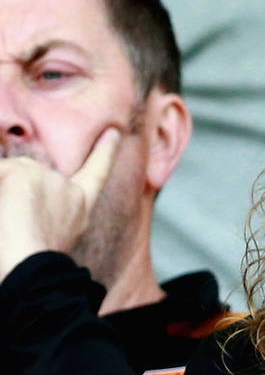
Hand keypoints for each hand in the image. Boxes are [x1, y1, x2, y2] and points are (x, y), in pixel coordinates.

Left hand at [0, 128, 120, 279]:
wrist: (31, 269)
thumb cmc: (31, 264)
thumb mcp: (49, 234)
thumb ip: (44, 208)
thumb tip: (13, 175)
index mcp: (80, 209)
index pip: (97, 173)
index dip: (105, 152)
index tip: (114, 133)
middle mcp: (70, 192)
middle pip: (33, 175)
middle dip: (11, 189)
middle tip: (9, 219)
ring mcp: (48, 179)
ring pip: (9, 173)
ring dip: (1, 193)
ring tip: (5, 222)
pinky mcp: (24, 175)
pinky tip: (2, 213)